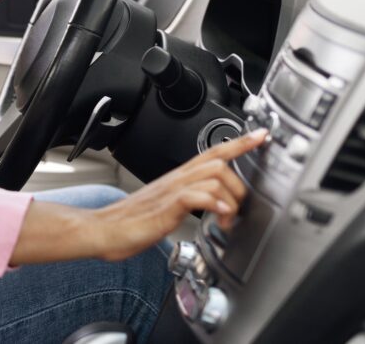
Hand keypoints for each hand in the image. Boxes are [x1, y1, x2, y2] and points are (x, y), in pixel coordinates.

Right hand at [89, 128, 267, 261]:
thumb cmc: (131, 221)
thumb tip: (211, 206)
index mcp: (178, 178)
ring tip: (226, 221)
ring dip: (230, 199)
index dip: (239, 142)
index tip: (261, 135)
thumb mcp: (167, 207)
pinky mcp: (166, 207)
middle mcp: (177, 180)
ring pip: (213, 176)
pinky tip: (219, 216)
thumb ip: (188, 201)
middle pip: (219, 162)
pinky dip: (214, 204)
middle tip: (239, 210)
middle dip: (241, 185)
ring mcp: (171, 192)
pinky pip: (196, 196)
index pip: (213, 151)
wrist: (103, 229)